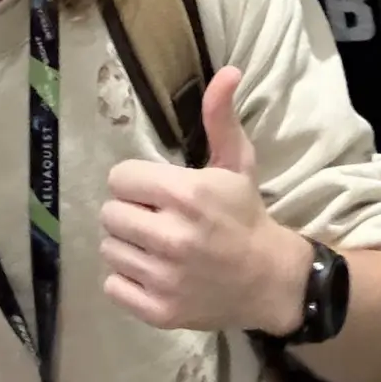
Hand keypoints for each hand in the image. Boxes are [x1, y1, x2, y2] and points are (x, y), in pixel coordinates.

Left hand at [100, 67, 307, 334]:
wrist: (270, 279)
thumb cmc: (246, 215)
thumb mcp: (236, 162)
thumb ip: (220, 117)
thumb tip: (228, 70)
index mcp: (187, 194)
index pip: (120, 178)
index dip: (135, 182)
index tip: (155, 191)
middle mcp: (172, 236)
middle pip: (110, 214)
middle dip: (129, 212)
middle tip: (153, 217)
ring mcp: (164, 278)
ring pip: (109, 249)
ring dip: (127, 245)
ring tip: (154, 245)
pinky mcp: (159, 311)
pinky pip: (113, 286)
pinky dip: (127, 280)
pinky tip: (152, 271)